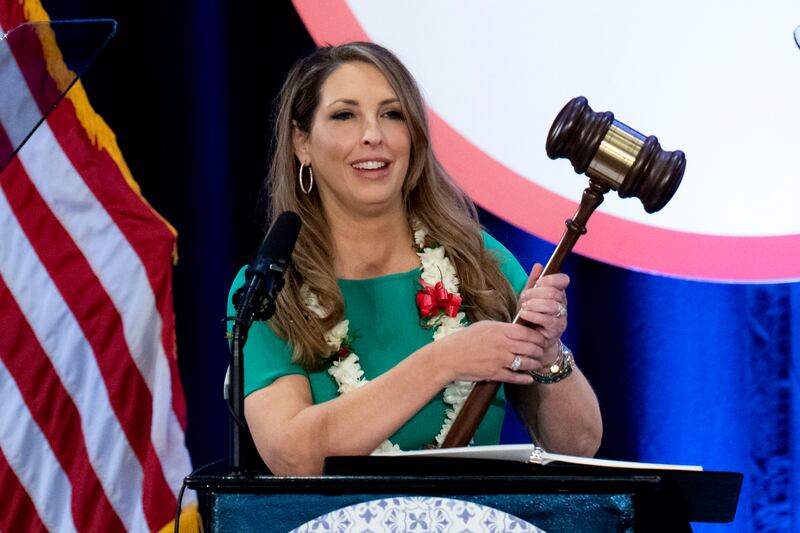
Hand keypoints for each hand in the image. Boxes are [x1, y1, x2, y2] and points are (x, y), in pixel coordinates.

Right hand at [434, 320, 558, 384]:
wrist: (448, 357)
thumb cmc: (463, 339)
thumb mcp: (483, 326)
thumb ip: (502, 328)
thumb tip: (516, 329)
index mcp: (500, 330)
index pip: (527, 332)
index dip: (538, 337)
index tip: (541, 339)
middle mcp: (503, 344)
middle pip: (530, 347)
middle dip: (539, 350)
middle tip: (542, 351)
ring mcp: (500, 360)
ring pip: (526, 362)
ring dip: (534, 364)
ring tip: (537, 364)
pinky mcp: (495, 374)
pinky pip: (515, 377)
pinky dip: (525, 379)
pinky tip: (529, 378)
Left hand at [516, 263, 568, 352]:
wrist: (528, 339)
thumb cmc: (528, 316)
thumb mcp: (528, 297)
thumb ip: (533, 282)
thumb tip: (538, 265)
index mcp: (557, 293)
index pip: (562, 280)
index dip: (550, 279)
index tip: (537, 283)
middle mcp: (562, 305)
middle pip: (554, 292)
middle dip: (536, 292)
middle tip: (524, 296)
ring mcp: (561, 318)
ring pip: (551, 305)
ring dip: (534, 304)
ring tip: (524, 306)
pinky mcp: (556, 331)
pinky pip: (547, 320)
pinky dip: (533, 315)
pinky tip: (524, 314)